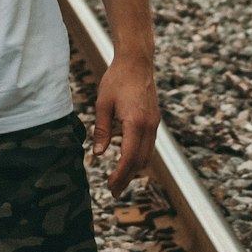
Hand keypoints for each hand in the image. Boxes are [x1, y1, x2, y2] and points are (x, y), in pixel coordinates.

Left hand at [91, 57, 159, 197]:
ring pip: (148, 155)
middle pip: (140, 161)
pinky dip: (139, 156)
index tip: (110, 187)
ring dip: (134, 169)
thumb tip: (97, 154)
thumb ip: (101, 130)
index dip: (120, 175)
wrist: (136, 61)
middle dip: (127, 177)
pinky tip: (128, 159)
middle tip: (113, 190)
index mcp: (136, 122)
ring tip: (119, 178)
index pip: (129, 157)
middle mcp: (149, 126)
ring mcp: (154, 124)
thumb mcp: (103, 104)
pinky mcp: (155, 120)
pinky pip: (149, 145)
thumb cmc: (117, 79)